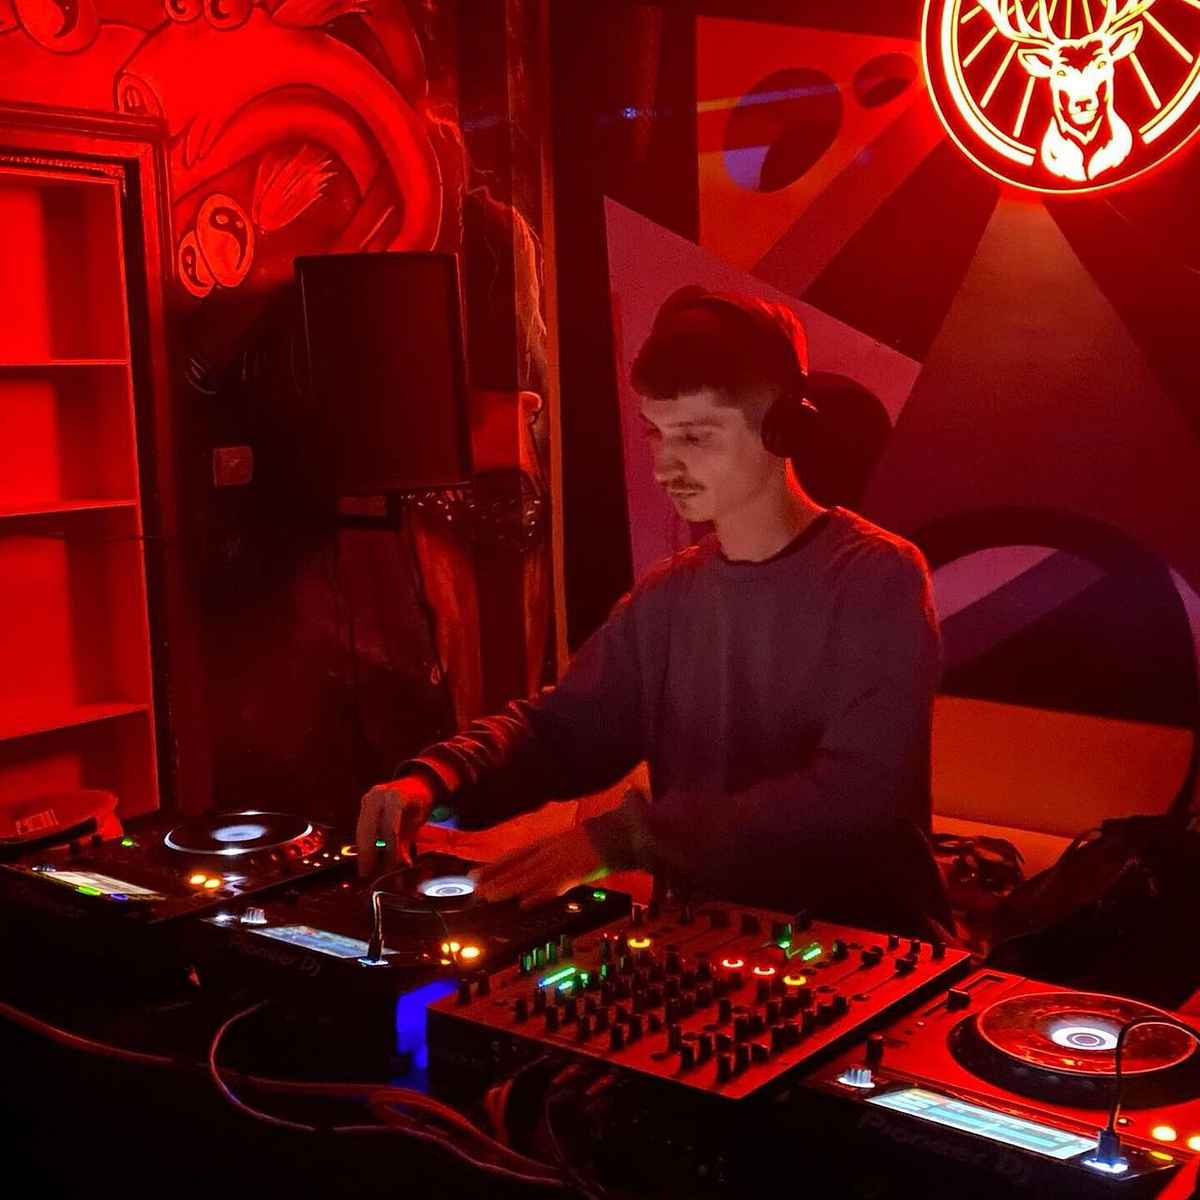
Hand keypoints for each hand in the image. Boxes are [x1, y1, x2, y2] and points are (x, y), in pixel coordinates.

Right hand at [356, 775, 436, 877]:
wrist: (416, 783)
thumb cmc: (419, 802)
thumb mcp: (417, 821)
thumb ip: (407, 842)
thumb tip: (404, 865)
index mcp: (396, 796)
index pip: (390, 828)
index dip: (389, 850)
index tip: (389, 868)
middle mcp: (378, 795)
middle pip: (369, 830)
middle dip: (368, 854)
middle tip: (367, 874)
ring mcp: (369, 797)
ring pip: (361, 829)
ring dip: (363, 850)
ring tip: (366, 869)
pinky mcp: (364, 802)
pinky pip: (361, 826)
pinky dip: (363, 842)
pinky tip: (365, 856)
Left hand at [475, 826, 607, 908]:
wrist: (617, 832)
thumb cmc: (595, 838)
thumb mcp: (566, 842)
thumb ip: (550, 854)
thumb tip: (533, 867)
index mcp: (547, 843)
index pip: (515, 856)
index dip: (495, 866)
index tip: (476, 874)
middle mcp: (549, 852)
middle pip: (518, 868)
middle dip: (495, 879)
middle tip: (475, 888)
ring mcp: (560, 863)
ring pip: (529, 878)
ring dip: (509, 888)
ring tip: (490, 896)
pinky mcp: (574, 875)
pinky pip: (554, 887)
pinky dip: (539, 895)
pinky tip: (524, 903)